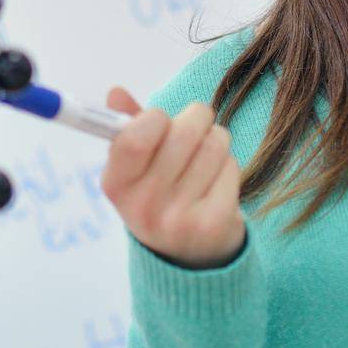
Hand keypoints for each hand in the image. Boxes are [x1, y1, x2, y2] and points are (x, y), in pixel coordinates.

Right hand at [100, 87, 245, 269]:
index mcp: (116, 186)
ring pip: (213, 145)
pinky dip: (228, 164)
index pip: (134, 138)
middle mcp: (143, 206)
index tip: (160, 120)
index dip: (153, 117)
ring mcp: (179, 219)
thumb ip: (127, 127)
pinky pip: (231, 167)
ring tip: (208, 151)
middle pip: (183, 133)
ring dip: (216, 138)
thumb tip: (116, 92)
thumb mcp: (133, 167)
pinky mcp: (214, 224)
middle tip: (197, 122)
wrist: (187, 256)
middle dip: (196, 117)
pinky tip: (218, 178)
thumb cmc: (158, 194)